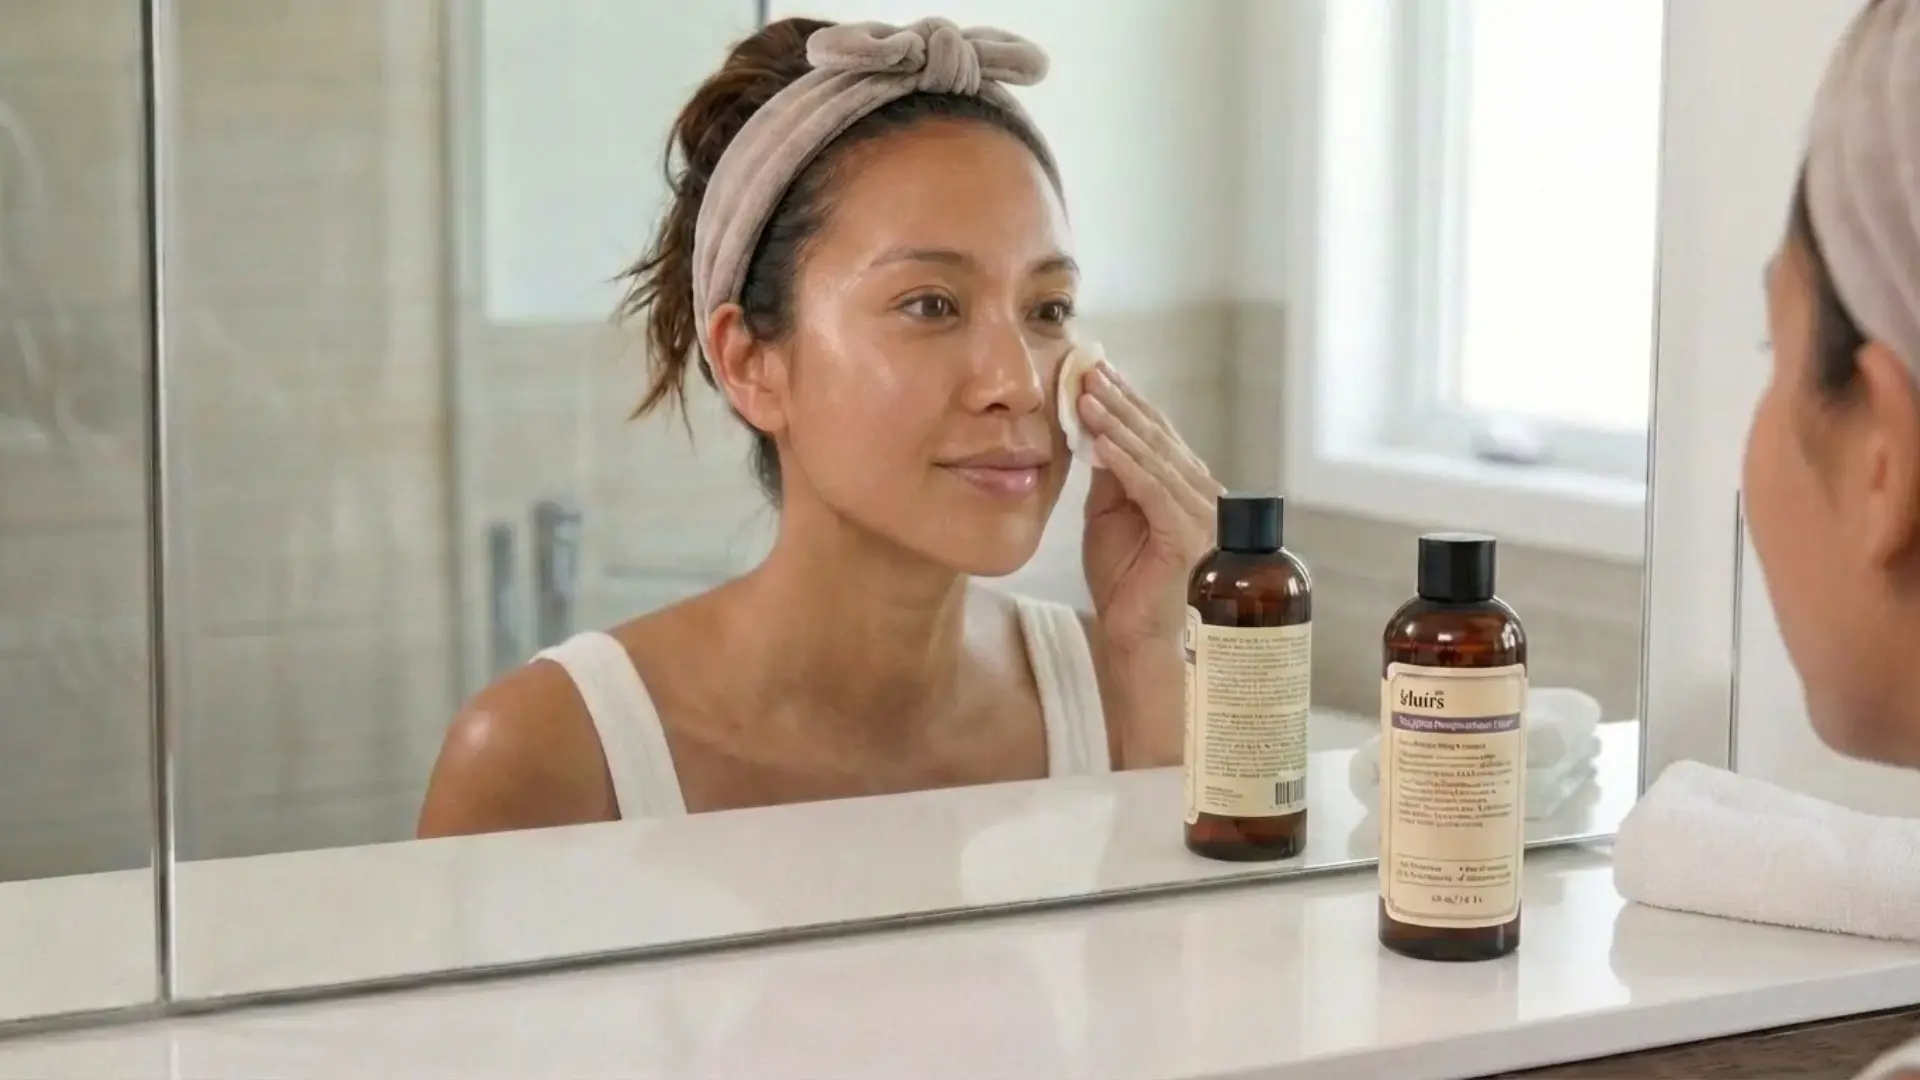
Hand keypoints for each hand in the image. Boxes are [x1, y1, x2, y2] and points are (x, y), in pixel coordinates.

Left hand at [1077, 361, 1222, 653]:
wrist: (1134, 635)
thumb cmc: (1123, 580)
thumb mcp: (1108, 515)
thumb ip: (1108, 476)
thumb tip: (1094, 429)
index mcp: (1183, 485)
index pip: (1154, 432)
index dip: (1125, 399)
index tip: (1093, 369)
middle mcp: (1200, 493)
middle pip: (1156, 435)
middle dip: (1119, 400)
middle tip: (1087, 369)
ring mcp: (1199, 513)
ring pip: (1153, 456)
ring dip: (1116, 422)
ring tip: (1085, 395)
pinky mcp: (1186, 534)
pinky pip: (1151, 488)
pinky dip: (1124, 461)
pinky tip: (1099, 438)